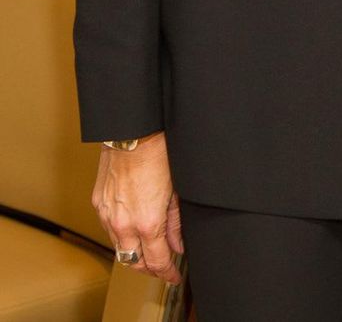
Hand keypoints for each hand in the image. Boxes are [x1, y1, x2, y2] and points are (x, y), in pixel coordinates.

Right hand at [92, 131, 182, 283]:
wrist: (133, 131)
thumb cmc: (159, 153)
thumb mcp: (176, 190)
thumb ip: (175, 222)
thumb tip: (178, 244)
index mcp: (147, 222)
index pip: (156, 261)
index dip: (167, 272)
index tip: (174, 275)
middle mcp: (124, 224)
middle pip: (134, 262)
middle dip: (149, 268)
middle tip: (162, 266)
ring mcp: (108, 214)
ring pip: (119, 248)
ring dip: (134, 253)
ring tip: (149, 249)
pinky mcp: (99, 203)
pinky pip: (108, 229)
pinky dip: (121, 234)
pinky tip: (132, 229)